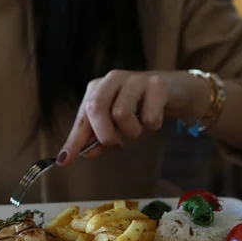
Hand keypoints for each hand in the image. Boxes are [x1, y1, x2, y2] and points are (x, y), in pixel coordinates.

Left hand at [56, 70, 208, 165]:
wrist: (175, 90)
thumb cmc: (140, 106)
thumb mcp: (115, 122)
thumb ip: (98, 137)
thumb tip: (82, 154)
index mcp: (97, 88)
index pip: (82, 117)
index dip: (74, 140)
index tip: (65, 160)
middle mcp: (113, 79)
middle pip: (95, 108)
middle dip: (104, 134)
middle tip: (116, 143)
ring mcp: (135, 80)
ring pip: (122, 113)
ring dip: (131, 131)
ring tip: (138, 126)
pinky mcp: (157, 86)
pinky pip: (149, 118)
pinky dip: (152, 125)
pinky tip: (154, 119)